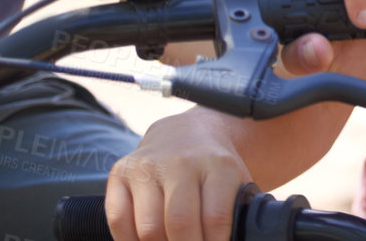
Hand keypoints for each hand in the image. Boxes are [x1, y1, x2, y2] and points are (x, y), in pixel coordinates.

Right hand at [105, 111, 249, 240]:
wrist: (184, 134)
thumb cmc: (214, 172)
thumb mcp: (236, 184)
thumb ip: (237, 214)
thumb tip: (246, 238)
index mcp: (217, 164)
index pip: (216, 217)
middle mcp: (181, 161)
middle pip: (180, 223)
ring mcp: (147, 165)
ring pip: (148, 227)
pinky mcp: (121, 172)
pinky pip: (118, 220)